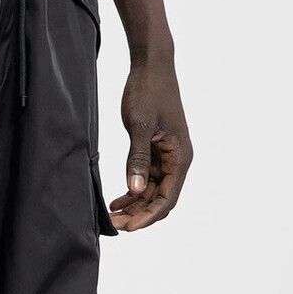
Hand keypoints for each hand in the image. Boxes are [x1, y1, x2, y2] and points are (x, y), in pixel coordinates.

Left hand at [109, 53, 192, 231]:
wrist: (152, 66)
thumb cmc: (149, 91)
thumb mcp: (140, 126)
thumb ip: (137, 159)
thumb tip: (136, 189)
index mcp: (180, 157)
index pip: (167, 198)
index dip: (148, 216)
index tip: (128, 227)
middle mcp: (177, 160)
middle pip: (160, 199)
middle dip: (139, 214)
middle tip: (115, 224)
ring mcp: (166, 157)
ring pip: (152, 192)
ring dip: (135, 205)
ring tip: (112, 215)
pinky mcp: (155, 151)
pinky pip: (146, 179)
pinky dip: (133, 190)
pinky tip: (117, 200)